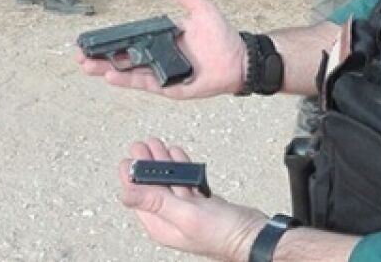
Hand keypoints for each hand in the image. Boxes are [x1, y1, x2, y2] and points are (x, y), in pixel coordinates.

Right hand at [76, 0, 245, 98]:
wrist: (240, 60)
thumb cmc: (223, 37)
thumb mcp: (202, 10)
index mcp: (161, 39)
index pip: (130, 40)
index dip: (109, 42)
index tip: (89, 41)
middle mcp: (158, 57)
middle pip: (124, 59)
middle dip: (101, 58)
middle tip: (80, 56)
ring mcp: (162, 74)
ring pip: (130, 73)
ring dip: (108, 70)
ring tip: (89, 67)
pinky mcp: (170, 88)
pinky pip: (147, 84)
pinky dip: (129, 80)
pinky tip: (112, 76)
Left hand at [119, 138, 265, 261]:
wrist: (254, 235)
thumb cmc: (225, 233)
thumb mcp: (186, 214)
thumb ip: (157, 202)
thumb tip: (127, 193)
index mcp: (161, 224)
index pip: (138, 198)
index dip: (131, 177)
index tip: (127, 159)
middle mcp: (171, 218)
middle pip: (152, 187)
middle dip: (146, 164)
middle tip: (141, 145)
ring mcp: (187, 210)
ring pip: (169, 182)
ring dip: (162, 163)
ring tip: (156, 145)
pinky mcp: (201, 204)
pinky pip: (185, 182)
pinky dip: (180, 168)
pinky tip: (177, 157)